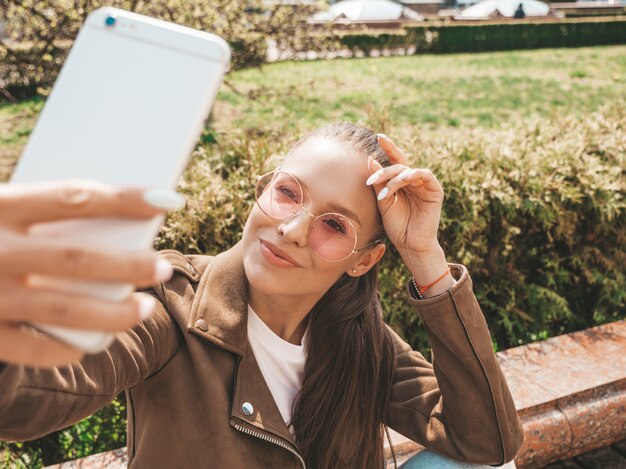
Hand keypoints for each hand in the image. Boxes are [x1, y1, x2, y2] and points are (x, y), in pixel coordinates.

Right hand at [0, 180, 183, 367]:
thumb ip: (33, 212)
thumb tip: (107, 215)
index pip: (74, 197)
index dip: (126, 198)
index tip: (169, 198)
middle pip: (77, 258)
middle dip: (128, 264)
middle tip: (164, 268)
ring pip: (62, 308)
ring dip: (111, 313)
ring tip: (145, 310)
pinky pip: (26, 348)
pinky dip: (60, 351)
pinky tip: (87, 347)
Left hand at [367, 134, 443, 258]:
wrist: (410, 244)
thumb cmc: (397, 225)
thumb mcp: (383, 201)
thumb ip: (378, 182)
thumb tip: (370, 159)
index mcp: (401, 182)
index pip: (395, 160)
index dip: (388, 147)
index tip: (378, 136)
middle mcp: (414, 180)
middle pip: (398, 165)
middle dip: (384, 171)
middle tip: (371, 180)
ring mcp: (425, 184)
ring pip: (409, 170)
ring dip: (394, 178)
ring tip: (385, 193)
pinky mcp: (435, 190)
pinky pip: (425, 175)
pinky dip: (413, 175)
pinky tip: (403, 181)